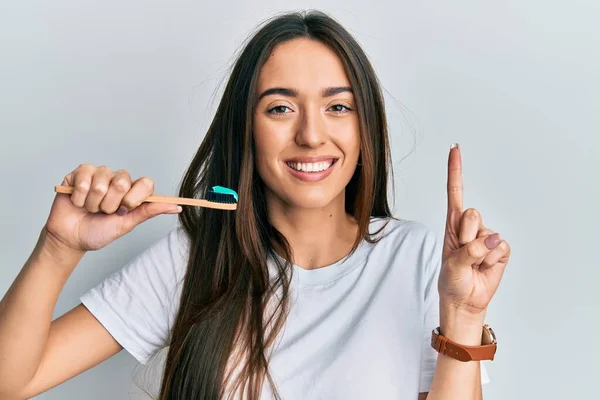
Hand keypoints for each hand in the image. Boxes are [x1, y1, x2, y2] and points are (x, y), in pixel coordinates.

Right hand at [44, 164, 180, 255]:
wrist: (70, 238)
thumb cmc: (99, 231)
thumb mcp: (127, 224)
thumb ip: (150, 211)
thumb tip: (176, 207)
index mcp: (133, 190)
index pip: (146, 183)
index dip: (134, 198)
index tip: (125, 210)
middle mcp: (118, 179)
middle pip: (122, 182)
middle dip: (110, 204)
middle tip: (104, 212)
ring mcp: (99, 174)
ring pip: (101, 184)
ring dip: (93, 203)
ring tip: (90, 208)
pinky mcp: (79, 173)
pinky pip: (83, 180)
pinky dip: (79, 198)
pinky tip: (78, 202)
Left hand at [439, 144, 510, 317]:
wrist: (465, 300)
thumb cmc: (452, 280)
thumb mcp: (452, 265)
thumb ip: (469, 251)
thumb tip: (494, 239)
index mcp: (452, 224)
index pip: (455, 192)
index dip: (455, 169)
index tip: (455, 147)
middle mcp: (470, 226)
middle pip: (472, 214)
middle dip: (467, 235)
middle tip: (463, 254)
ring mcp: (487, 236)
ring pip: (487, 234)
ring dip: (479, 253)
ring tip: (472, 264)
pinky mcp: (501, 248)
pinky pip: (501, 247)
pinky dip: (492, 260)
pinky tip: (485, 267)